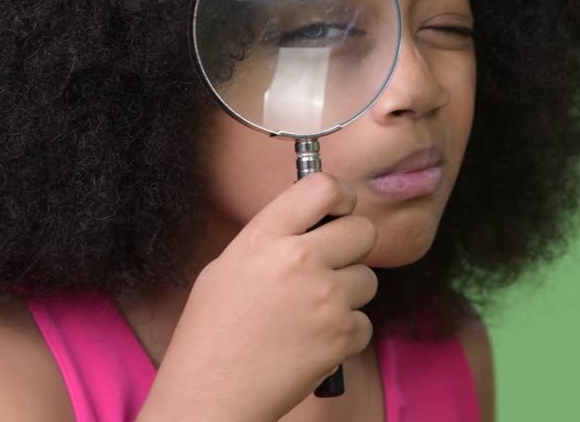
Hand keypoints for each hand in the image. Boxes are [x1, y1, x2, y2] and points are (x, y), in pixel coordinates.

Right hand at [138, 172, 378, 421]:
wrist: (213, 392)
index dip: (340, 197)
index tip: (338, 211)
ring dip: (348, 294)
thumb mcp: (228, 265)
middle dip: (352, 246)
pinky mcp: (342, 335)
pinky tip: (313, 342)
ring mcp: (325, 298)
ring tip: (311, 314)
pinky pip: (365, 322)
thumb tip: (312, 222)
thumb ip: (273, 239)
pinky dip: (346, 334)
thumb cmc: (212, 333)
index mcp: (266, 237)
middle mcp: (299, 259)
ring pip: (367, 278)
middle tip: (330, 266)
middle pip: (363, 230)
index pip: (324, 186)